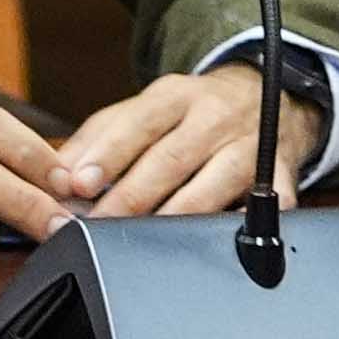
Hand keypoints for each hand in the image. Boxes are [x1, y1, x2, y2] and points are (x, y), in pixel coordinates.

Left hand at [49, 65, 326, 220]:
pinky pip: (265, 204)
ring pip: (214, 185)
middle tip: (99, 223)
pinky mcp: (281, 176)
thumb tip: (57, 175)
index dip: (107, 156)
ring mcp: (252, 147)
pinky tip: (213, 242)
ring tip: (140, 240)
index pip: (137, 123)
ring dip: (175, 215)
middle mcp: (215, 118)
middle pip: (172, 159)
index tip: (79, 184)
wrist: (264, 96)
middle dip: (131, 196)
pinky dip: (240, 224)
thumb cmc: (188, 114)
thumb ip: (96, 139)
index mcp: (174, 96)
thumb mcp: (142, 110)